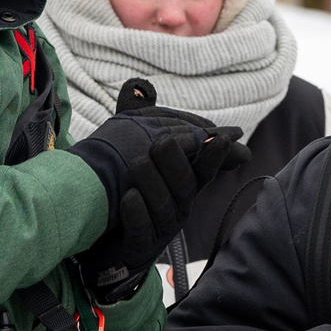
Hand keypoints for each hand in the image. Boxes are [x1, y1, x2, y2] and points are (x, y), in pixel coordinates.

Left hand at [64, 103, 244, 296]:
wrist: (104, 244)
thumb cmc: (127, 196)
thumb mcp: (134, 155)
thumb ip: (139, 122)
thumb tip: (139, 84)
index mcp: (180, 186)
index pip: (204, 168)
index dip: (215, 154)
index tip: (226, 136)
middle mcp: (176, 207)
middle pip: (186, 186)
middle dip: (178, 162)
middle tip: (163, 140)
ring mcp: (159, 229)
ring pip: (165, 207)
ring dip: (153, 182)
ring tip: (138, 162)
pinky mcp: (138, 246)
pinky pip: (142, 231)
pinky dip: (137, 213)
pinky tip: (129, 197)